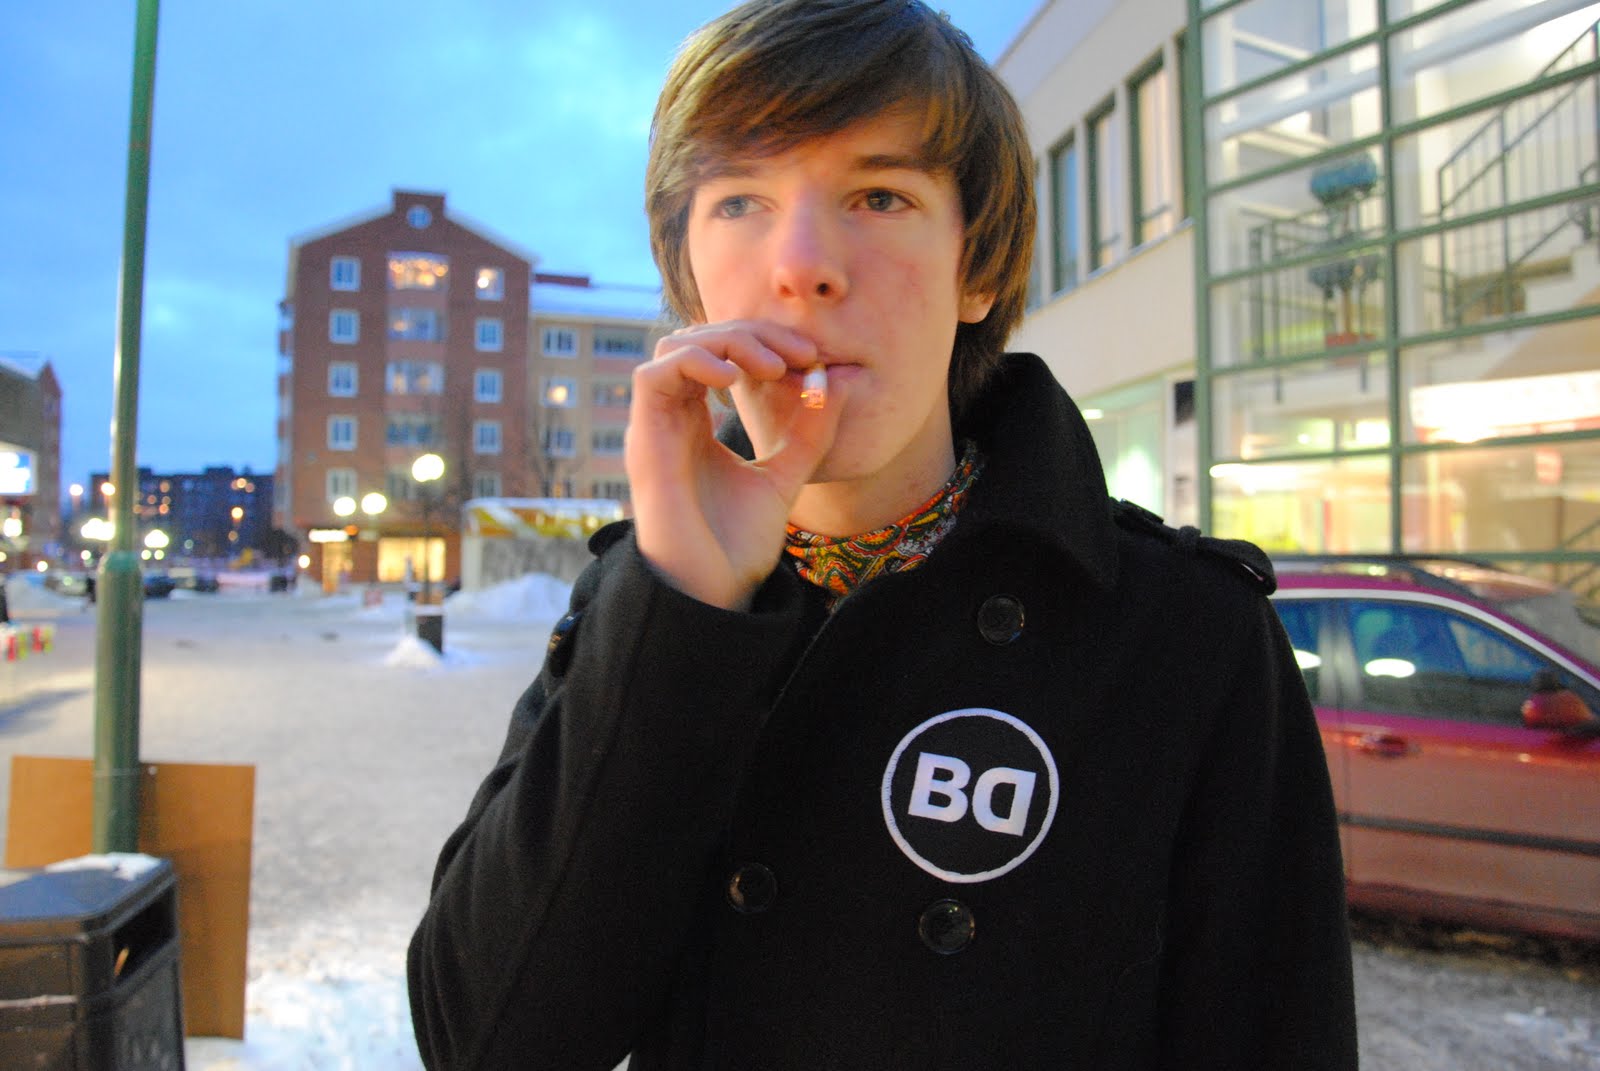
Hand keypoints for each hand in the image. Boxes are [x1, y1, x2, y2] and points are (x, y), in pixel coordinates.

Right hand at [625, 319, 846, 609]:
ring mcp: (655, 428)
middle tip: (800, 353)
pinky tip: (734, 380)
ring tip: (772, 367)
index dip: (764, 342)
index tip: (811, 358)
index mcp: (697, 423)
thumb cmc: (737, 546)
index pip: (721, 354)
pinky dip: (693, 363)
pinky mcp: (644, 442)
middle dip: (753, 335)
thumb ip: (807, 433)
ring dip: (726, 343)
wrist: (714, 593)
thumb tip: (835, 381)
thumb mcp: (785, 476)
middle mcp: (672, 419)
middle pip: (699, 339)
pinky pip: (652, 377)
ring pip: (674, 347)